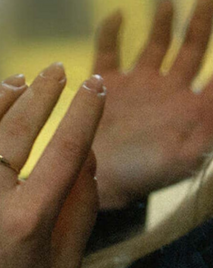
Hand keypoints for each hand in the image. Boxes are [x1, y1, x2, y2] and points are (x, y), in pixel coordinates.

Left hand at [0, 63, 105, 267]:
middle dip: (43, 96)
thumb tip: (88, 157)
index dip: (84, 113)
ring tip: (22, 79)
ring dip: (2, 101)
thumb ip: (79, 210)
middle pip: (16, 134)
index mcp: (25, 222)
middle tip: (60, 71)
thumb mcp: (64, 263)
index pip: (65, 151)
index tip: (97, 86)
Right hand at [89, 0, 212, 209]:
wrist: (96, 185)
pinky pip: (109, 51)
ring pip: (156, 45)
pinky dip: (110, 32)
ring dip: (163, 22)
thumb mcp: (186, 160)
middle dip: (201, 20)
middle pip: (193, 48)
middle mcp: (172, 91)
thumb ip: (211, 135)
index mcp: (196, 107)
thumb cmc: (146, 176)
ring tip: (168, 2)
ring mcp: (141, 86)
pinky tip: (117, 15)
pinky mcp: (108, 85)